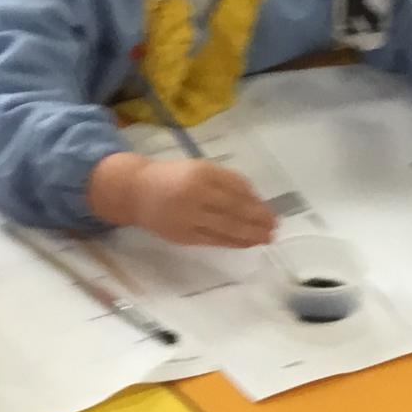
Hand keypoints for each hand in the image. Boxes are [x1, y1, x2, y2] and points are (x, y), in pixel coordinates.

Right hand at [90, 154, 276, 248]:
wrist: (137, 192)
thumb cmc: (173, 178)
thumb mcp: (199, 169)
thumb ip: (225, 181)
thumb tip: (256, 201)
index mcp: (201, 172)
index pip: (237, 188)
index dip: (256, 201)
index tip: (270, 210)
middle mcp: (195, 193)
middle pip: (235, 209)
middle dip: (258, 219)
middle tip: (275, 226)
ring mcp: (188, 216)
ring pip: (227, 227)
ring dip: (250, 234)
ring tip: (266, 237)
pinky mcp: (183, 235)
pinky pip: (214, 240)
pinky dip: (234, 242)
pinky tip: (247, 243)